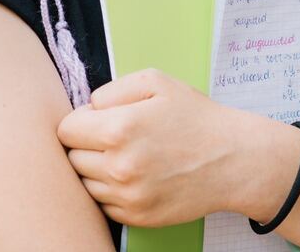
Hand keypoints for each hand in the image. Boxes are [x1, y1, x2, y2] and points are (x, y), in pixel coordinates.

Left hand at [57, 68, 256, 226]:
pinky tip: (139, 176)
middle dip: (88, 145)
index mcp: (119, 129)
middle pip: (71, 158)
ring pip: (85, 183)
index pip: (65, 130)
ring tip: (131, 156)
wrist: (234, 160)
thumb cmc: (197, 117)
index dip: (82, 121)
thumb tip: (87, 110)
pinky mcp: (135, 217)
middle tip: (120, 137)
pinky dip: (113, 191)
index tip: (102, 119)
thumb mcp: (158, 82)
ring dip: (99, 169)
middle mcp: (118, 167)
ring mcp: (126, 196)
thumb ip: (112, 90)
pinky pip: (103, 204)